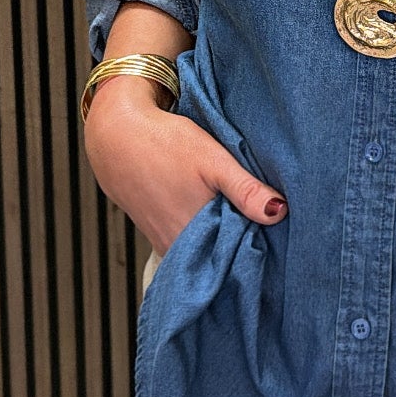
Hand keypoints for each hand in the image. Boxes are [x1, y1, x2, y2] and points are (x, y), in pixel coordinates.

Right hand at [83, 80, 288, 255]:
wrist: (116, 136)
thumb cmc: (165, 144)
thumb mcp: (213, 160)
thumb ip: (245, 190)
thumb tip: (279, 213)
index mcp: (195, 235)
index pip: (237, 259)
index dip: (259, 252)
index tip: (278, 243)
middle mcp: (177, 248)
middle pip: (221, 260)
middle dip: (243, 250)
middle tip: (267, 234)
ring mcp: (165, 244)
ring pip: (204, 254)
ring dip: (223, 244)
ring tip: (244, 225)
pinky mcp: (157, 236)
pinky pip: (188, 247)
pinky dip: (204, 239)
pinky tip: (216, 221)